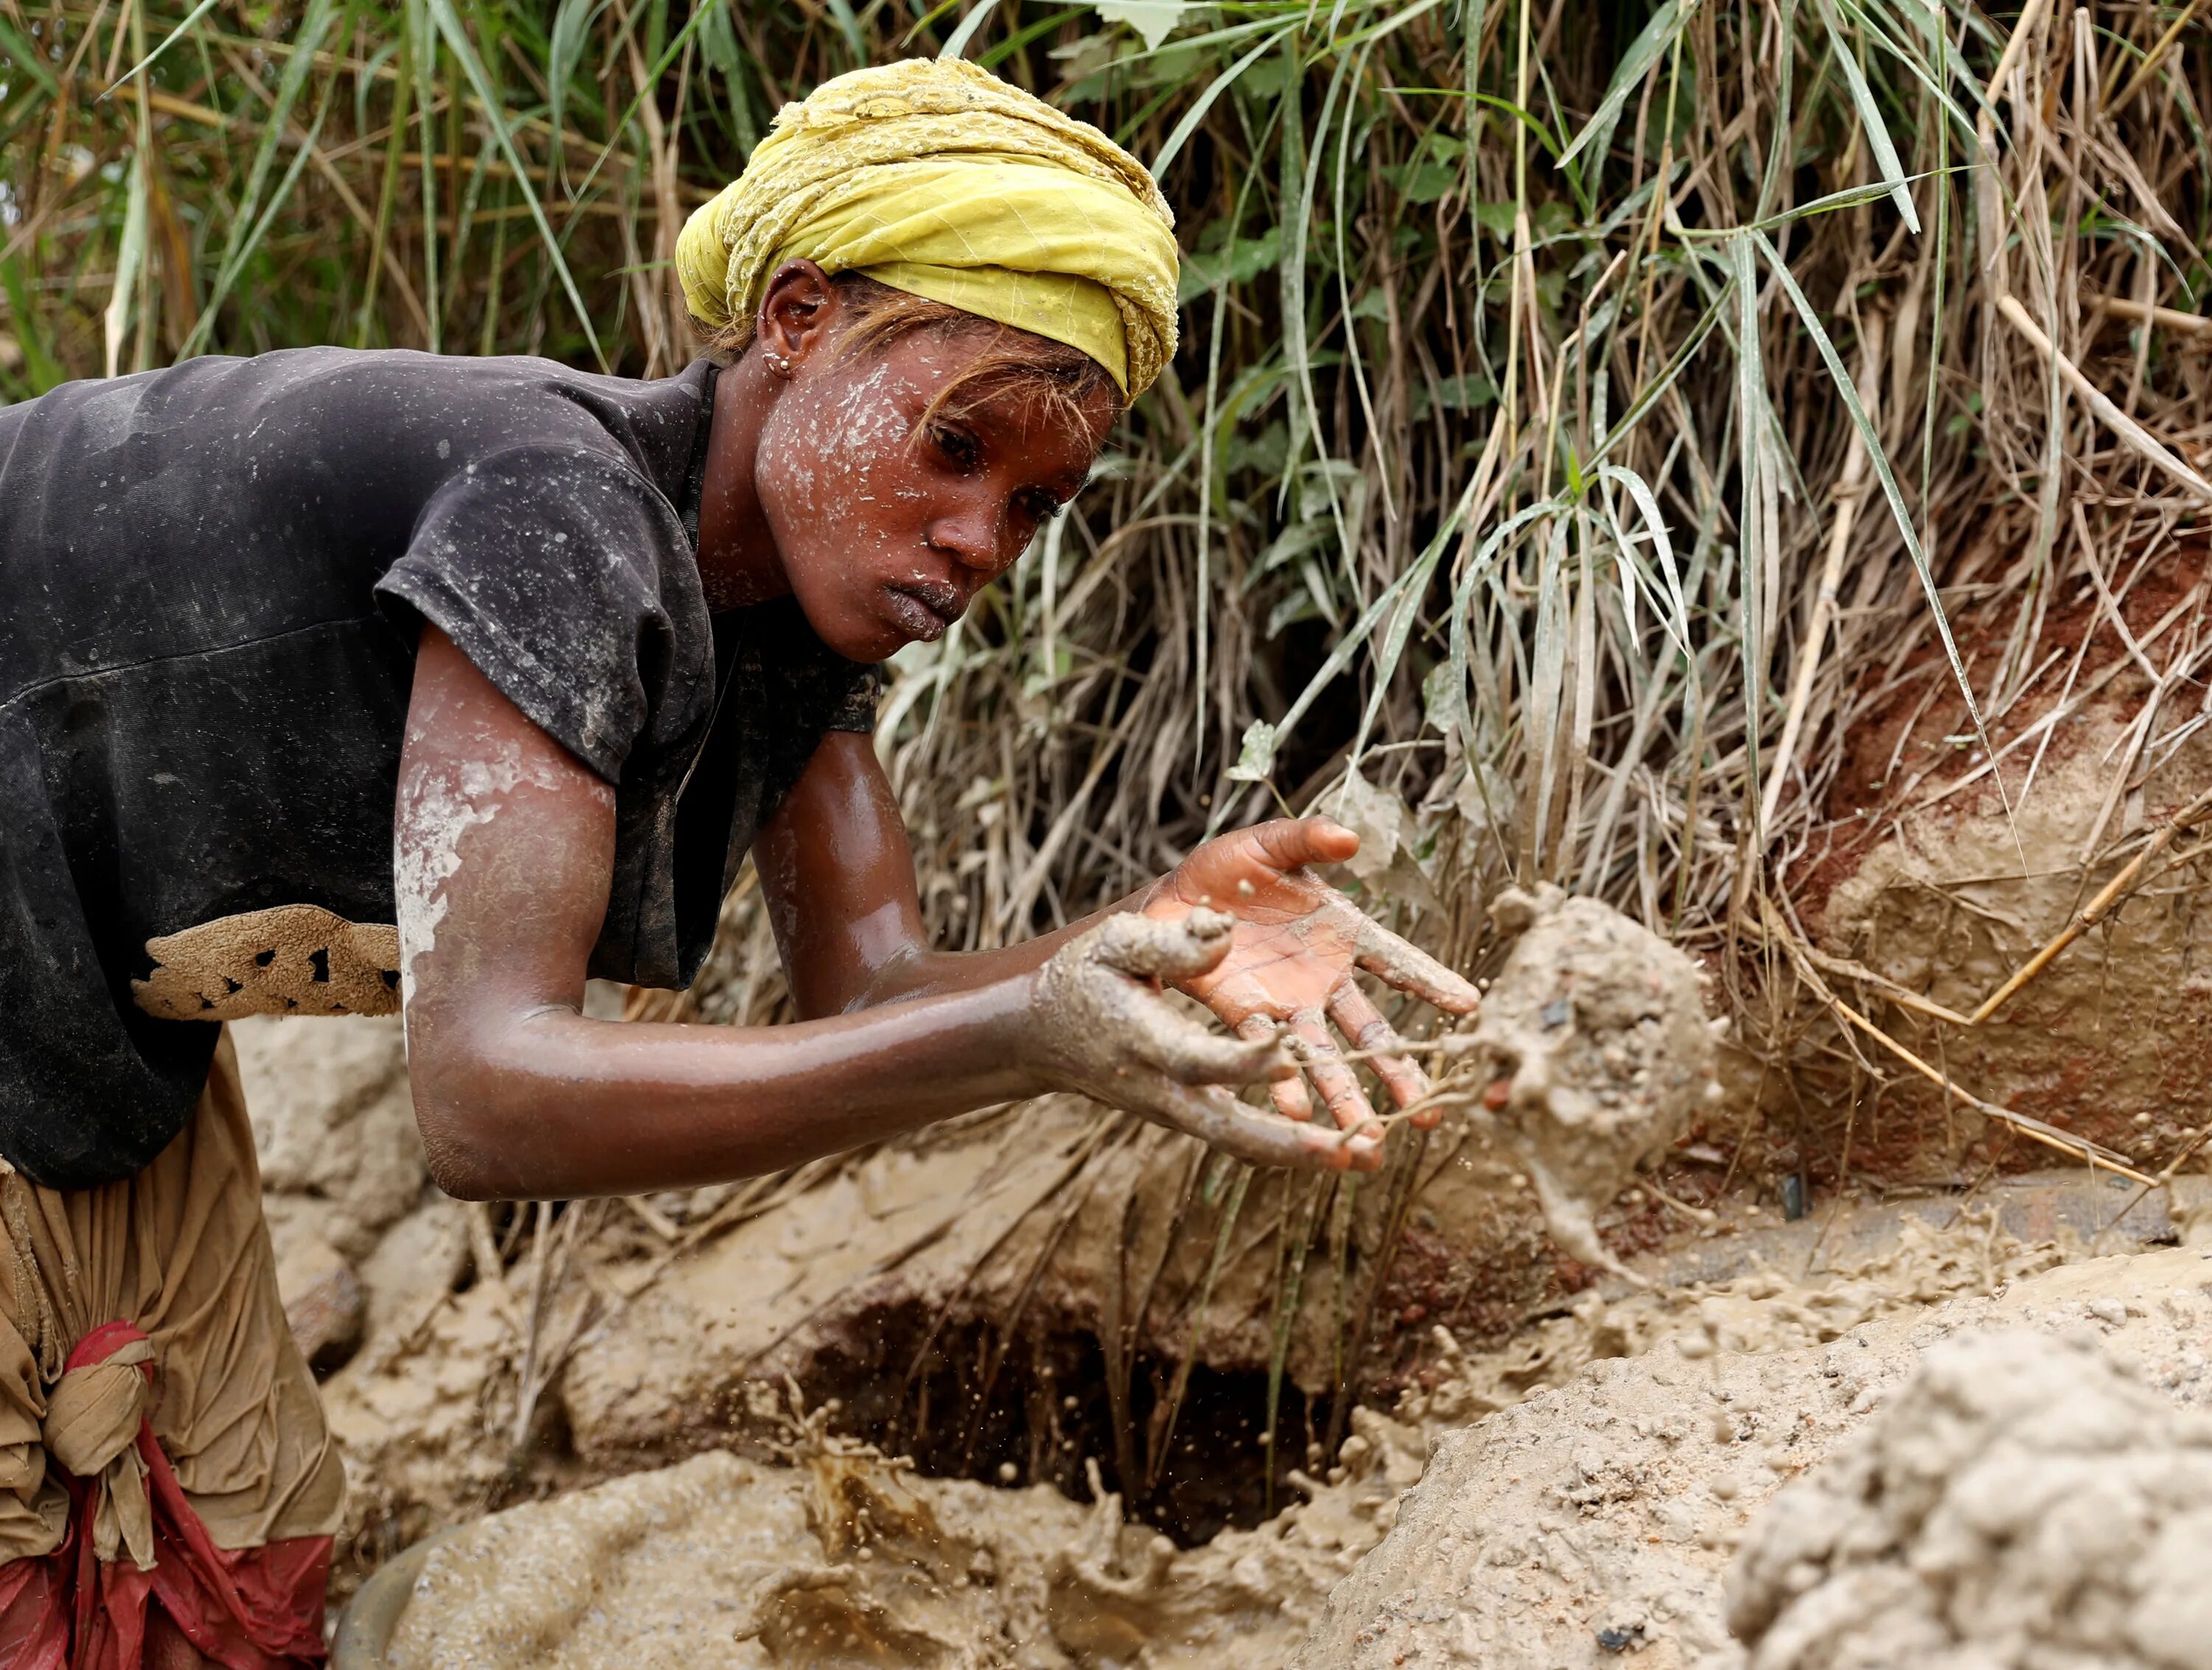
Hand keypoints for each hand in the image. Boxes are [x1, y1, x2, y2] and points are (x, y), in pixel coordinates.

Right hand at [1025, 909, 1381, 1170]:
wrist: (1041, 1035)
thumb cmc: (1082, 978)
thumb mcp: (1113, 942)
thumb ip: (1170, 941)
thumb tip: (1225, 933)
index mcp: (1145, 1043)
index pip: (1200, 1060)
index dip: (1244, 1060)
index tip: (1289, 1050)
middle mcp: (1164, 1091)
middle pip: (1232, 1132)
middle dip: (1293, 1145)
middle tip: (1351, 1150)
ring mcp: (1178, 1112)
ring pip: (1245, 1144)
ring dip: (1306, 1155)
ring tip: (1370, 1156)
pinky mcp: (1190, 1114)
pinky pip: (1242, 1136)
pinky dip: (1291, 1144)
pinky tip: (1341, 1142)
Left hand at [1141, 818, 1480, 1142]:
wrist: (1173, 899)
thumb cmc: (1229, 869)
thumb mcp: (1271, 845)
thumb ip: (1308, 840)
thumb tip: (1349, 837)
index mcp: (1344, 934)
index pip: (1397, 962)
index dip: (1431, 981)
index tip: (1469, 1007)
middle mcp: (1324, 979)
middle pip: (1371, 1030)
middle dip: (1400, 1070)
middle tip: (1428, 1112)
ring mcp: (1288, 1003)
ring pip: (1326, 1055)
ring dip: (1347, 1095)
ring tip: (1368, 1139)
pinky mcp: (1246, 1016)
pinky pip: (1267, 1052)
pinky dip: (1281, 1083)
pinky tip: (1297, 1116)